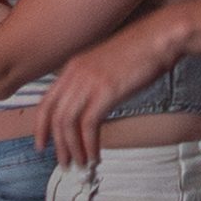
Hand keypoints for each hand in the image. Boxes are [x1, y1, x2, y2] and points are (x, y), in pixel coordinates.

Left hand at [38, 13, 180, 166]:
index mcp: (73, 67)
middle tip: (64, 162)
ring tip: (80, 163)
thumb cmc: (141, 50)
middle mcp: (75, 74)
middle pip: (55, 117)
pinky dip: (89, 144)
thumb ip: (91, 83)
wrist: (160, 37)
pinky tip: (95, 154)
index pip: (45, 103)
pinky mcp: (105, 91)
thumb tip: (89, 109)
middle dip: (58, 145)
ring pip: (68, 124)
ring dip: (73, 148)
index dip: (40, 127)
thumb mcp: (105, 64)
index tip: (42, 144)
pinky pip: (88, 125)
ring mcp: (89, 82)